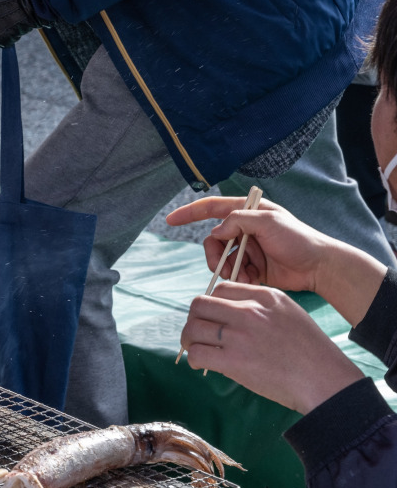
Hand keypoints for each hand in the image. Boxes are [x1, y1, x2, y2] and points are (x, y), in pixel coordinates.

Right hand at [165, 196, 385, 324]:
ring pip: (220, 258)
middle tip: (226, 269)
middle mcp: (245, 228)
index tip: (169, 220)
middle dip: (215, 256)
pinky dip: (238, 278)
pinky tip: (253, 280)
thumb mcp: (268, 222)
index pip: (211, 208)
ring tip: (244, 277)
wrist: (318, 266)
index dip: (189, 213)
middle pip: (212, 240)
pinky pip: (232, 272)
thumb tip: (216, 231)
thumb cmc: (298, 239)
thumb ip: (238, 220)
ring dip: (228, 269)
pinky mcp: (251, 266)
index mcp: (248, 212)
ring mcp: (247, 248)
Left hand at [181, 282, 363, 413]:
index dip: (212, 303)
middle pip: (199, 305)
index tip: (213, 317)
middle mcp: (250, 312)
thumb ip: (260, 307)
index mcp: (265, 297)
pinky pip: (197, 353)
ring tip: (196, 348)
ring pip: (193, 328)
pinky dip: (194, 358)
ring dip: (189, 339)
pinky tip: (202, 363)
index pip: (221, 288)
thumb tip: (228, 313)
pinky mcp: (233, 361)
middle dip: (194, 319)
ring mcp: (240, 335)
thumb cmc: (310, 351)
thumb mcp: (289, 314)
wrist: (324, 380)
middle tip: (197, 333)